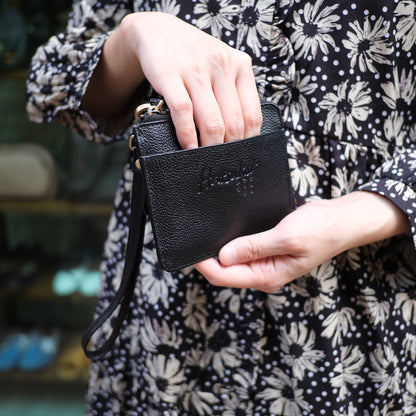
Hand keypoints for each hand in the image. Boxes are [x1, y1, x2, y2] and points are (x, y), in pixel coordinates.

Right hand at [83, 12, 261, 148]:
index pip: (252, 113)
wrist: (158, 31)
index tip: (240, 153)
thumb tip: (240, 133)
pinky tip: (188, 146)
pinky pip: (183, 112)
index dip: (247, 140)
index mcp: (240, 65)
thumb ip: (234, 92)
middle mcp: (221, 65)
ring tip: (205, 157)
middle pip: (233, 121)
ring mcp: (195, 69)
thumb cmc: (194, 57)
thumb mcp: (222, 66)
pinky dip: (187, 135)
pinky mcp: (170, 75)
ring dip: (209, 146)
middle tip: (221, 160)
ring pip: (211, 120)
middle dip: (228, 147)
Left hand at [195, 192, 409, 291]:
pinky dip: (232, 244)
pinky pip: (243, 251)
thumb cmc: (320, 229)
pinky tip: (224, 233)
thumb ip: (254, 247)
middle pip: (226, 272)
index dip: (205, 265)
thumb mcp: (286, 238)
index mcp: (267, 276)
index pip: (226, 277)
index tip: (190, 251)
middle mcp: (264, 274)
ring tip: (204, 235)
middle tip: (193, 239)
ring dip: (219, 251)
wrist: (341, 220)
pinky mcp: (267, 250)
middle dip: (208, 260)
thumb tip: (224, 256)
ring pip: (233, 261)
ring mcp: (266, 263)